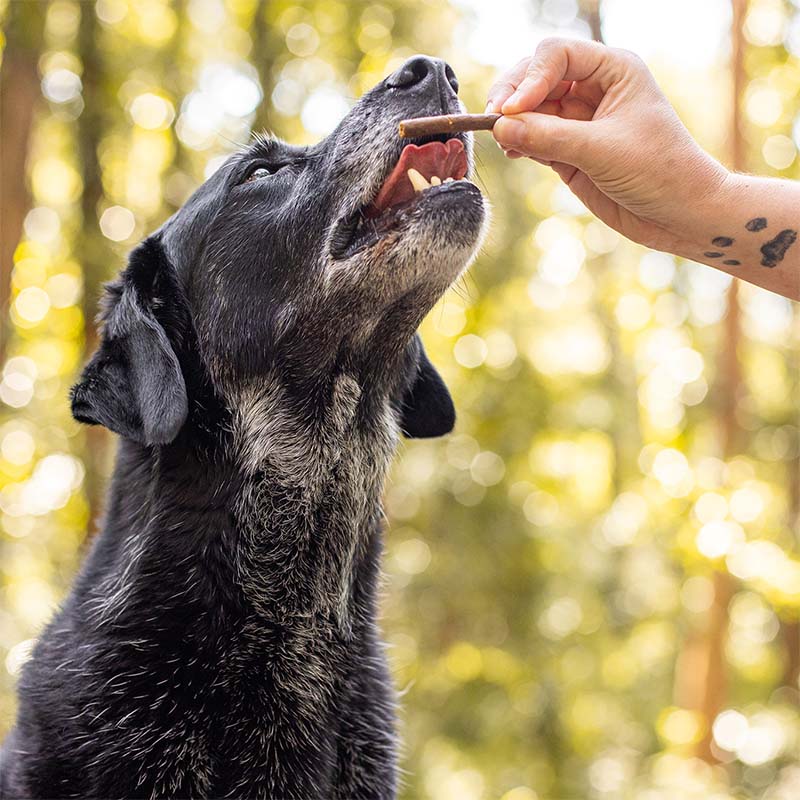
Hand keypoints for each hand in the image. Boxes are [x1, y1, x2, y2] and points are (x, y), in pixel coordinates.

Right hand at [486, 38, 728, 254]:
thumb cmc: (660, 171)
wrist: (679, 215)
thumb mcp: (602, 151)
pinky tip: (511, 151)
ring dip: (511, 121)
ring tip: (501, 140)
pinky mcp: (568, 151)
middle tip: (493, 120)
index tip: (512, 109)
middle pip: (537, 77)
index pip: (557, 55)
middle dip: (513, 96)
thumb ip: (549, 137)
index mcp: (613, 70)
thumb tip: (501, 126)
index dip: (530, 78)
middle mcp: (593, 89)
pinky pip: (533, 138)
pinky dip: (518, 142)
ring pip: (531, 109)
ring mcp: (578, 121)